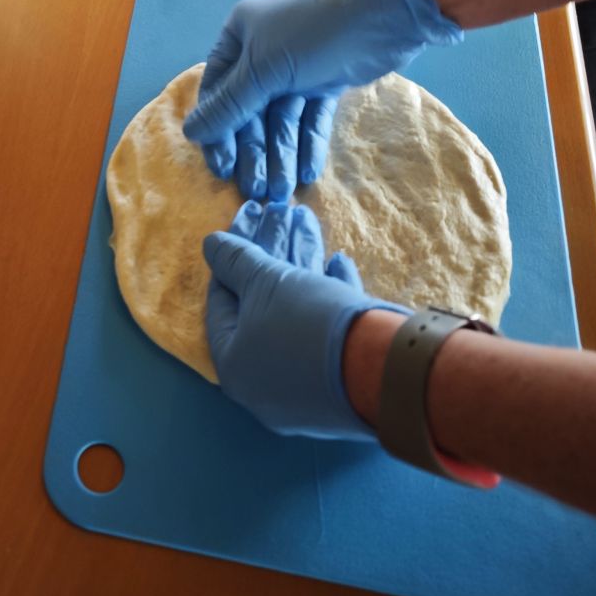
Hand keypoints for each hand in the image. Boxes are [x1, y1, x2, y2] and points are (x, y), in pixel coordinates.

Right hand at [182, 0, 459, 199]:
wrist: (383, 15)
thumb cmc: (311, 34)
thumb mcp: (262, 69)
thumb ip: (228, 106)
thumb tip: (190, 135)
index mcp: (239, 37)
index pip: (217, 91)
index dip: (218, 131)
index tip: (222, 168)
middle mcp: (263, 51)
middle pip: (250, 110)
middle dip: (254, 150)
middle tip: (258, 189)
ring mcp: (296, 67)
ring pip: (282, 117)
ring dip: (281, 153)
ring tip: (283, 191)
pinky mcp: (326, 80)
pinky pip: (310, 116)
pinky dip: (308, 142)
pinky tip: (307, 172)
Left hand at [206, 202, 406, 438]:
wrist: (384, 369)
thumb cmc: (308, 323)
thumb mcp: (265, 282)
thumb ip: (234, 261)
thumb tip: (210, 244)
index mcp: (234, 364)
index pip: (222, 299)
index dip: (232, 254)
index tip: (247, 219)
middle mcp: (264, 383)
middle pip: (261, 303)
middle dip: (270, 251)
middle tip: (279, 209)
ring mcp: (305, 386)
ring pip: (295, 312)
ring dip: (299, 262)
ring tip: (305, 217)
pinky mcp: (342, 381)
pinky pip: (327, 332)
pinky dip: (329, 294)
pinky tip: (338, 262)